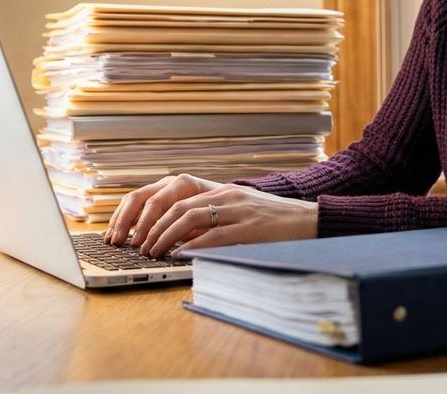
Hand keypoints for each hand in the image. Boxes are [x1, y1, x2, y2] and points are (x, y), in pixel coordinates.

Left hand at [105, 174, 317, 257]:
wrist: (310, 220)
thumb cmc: (273, 224)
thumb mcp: (239, 215)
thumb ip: (211, 222)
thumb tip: (179, 240)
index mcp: (221, 191)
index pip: (176, 199)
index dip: (151, 216)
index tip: (135, 234)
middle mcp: (226, 195)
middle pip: (177, 205)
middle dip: (152, 226)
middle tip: (137, 246)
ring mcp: (239, 209)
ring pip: (190, 217)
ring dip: (165, 236)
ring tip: (152, 252)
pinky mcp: (251, 226)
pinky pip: (215, 235)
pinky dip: (193, 245)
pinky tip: (179, 255)